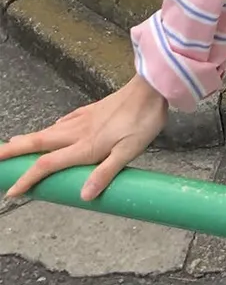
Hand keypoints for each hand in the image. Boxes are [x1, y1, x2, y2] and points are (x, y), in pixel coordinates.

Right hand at [0, 70, 167, 208]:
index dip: (27, 179)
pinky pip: (63, 123)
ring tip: (13, 145)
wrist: (151, 88)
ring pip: (48, 131)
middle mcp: (78, 131)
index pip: (47, 165)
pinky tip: (52, 131)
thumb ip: (105, 173)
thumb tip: (82, 196)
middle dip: (14, 150)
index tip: (11, 191)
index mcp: (85, 145)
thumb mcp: (129, 152)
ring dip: (28, 140)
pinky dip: (50, 130)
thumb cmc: (142, 122)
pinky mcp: (90, 111)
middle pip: (38, 142)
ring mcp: (83, 119)